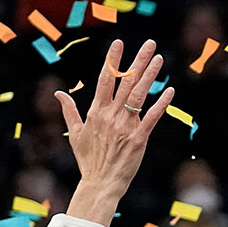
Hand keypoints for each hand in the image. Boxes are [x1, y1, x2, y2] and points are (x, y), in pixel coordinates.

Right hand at [58, 40, 169, 218]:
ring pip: (139, 95)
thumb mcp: (75, 133)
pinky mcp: (139, 138)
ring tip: (159, 58)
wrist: (100, 183)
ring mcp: (126, 126)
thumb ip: (69, 111)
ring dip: (150, 75)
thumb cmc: (88, 159)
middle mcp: (111, 115)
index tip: (119, 43)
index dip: (112, 60)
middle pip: (126, 82)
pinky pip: (152, 117)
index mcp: (96, 112)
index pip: (105, 79)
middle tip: (149, 43)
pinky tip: (169, 90)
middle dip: (138, 61)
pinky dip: (161, 103)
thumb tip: (58, 93)